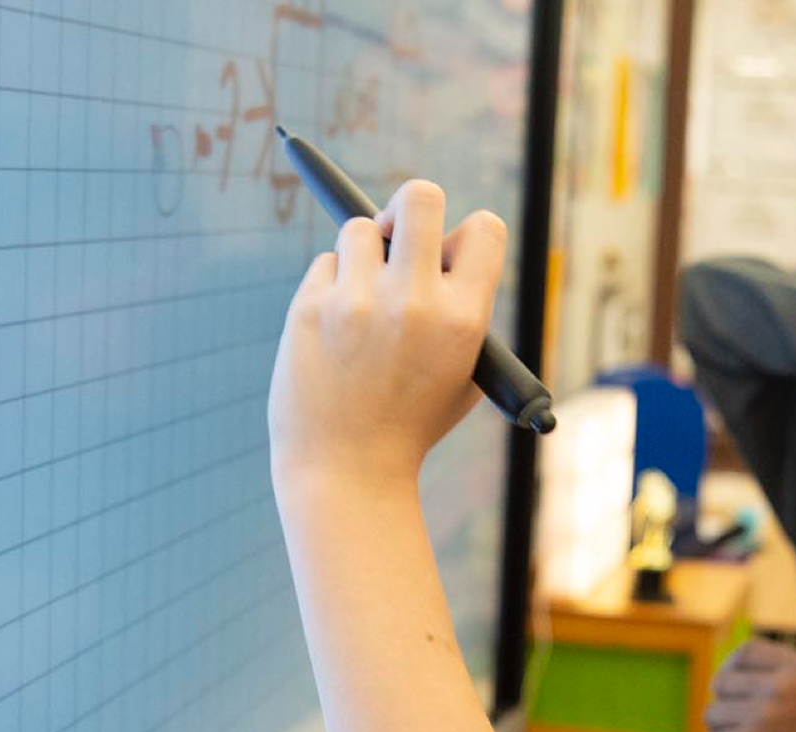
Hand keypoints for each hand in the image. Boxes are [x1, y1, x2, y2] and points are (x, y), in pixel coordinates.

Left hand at [268, 180, 507, 489]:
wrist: (348, 471)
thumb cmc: (410, 422)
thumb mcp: (463, 373)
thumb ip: (463, 308)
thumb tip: (441, 241)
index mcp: (464, 319)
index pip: (483, 228)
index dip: (466, 234)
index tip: (447, 253)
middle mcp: (414, 301)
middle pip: (420, 196)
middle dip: (408, 209)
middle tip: (397, 238)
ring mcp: (359, 302)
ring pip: (360, 229)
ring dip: (362, 255)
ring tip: (361, 306)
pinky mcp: (312, 307)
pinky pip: (326, 264)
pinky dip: (331, 287)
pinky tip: (334, 333)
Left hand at [704, 639, 795, 731]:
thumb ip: (778, 686)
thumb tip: (723, 678)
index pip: (748, 652)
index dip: (732, 669)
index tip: (730, 686)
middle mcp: (780, 687)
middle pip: (723, 683)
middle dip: (727, 707)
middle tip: (742, 730)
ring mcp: (761, 716)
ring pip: (713, 716)